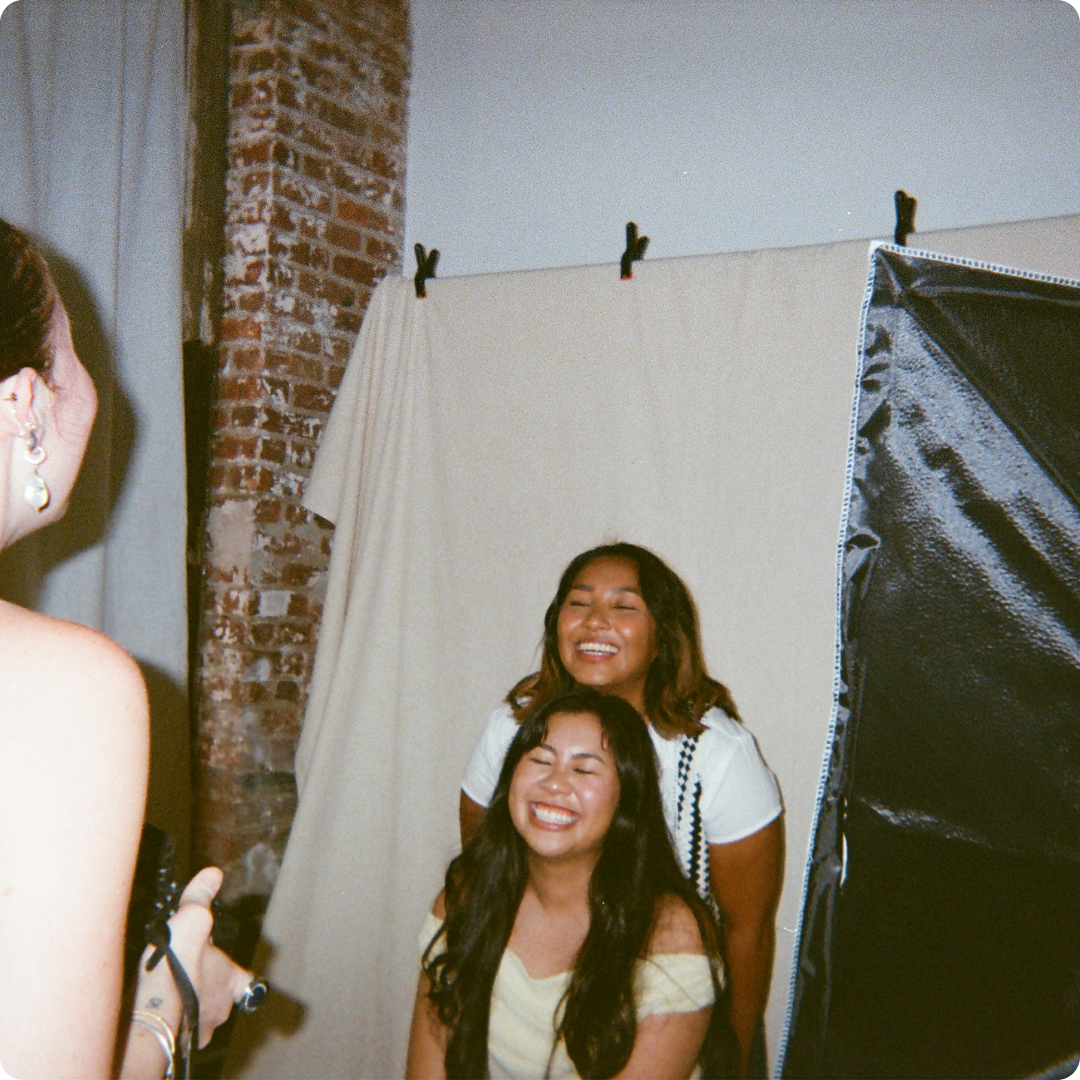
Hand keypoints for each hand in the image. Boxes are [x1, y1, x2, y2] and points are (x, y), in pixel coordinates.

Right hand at [164, 866, 256, 1047]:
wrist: (152, 1004)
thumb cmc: (177, 964)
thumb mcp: (193, 918)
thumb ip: (201, 897)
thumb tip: (213, 874)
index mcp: (231, 980)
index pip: (245, 980)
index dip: (235, 974)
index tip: (225, 970)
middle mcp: (221, 1009)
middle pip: (219, 999)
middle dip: (205, 988)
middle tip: (186, 975)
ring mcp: (200, 1029)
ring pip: (199, 1017)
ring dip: (189, 1006)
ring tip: (170, 992)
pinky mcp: (177, 1041)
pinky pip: (178, 1032)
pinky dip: (171, 1022)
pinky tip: (157, 1009)